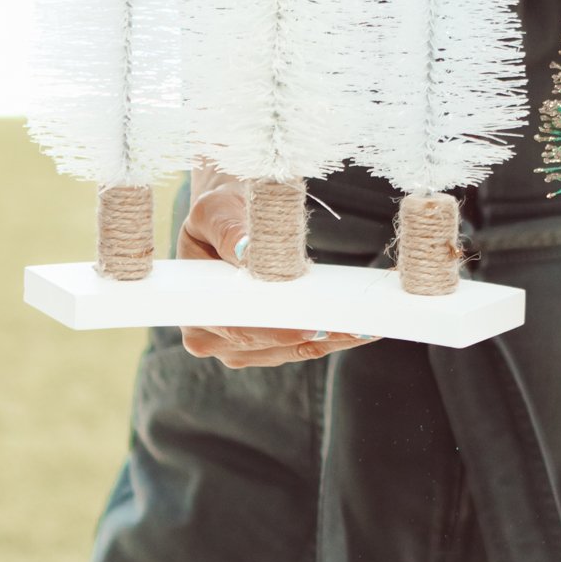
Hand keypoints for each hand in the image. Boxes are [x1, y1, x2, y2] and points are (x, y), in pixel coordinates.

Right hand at [177, 167, 367, 368]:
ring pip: (292, 351)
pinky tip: (360, 328)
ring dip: (332, 339)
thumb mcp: (213, 210)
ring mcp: (238, 348)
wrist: (223, 220)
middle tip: (357, 326)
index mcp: (192, 310)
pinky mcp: (265, 347)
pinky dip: (332, 337)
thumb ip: (227, 230)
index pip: (239, 328)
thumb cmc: (218, 213)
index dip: (278, 331)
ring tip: (368, 326)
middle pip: (271, 345)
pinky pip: (302, 347)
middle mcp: (209, 338)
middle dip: (316, 335)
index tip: (314, 326)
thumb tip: (245, 252)